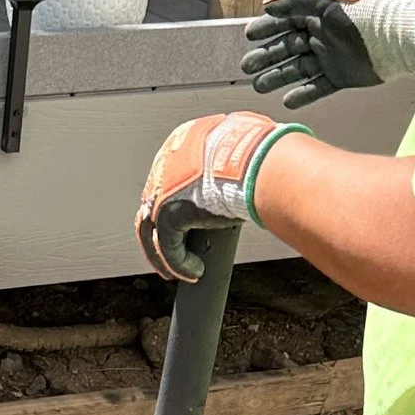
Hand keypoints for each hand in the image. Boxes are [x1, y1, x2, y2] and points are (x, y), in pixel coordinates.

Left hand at [136, 108, 284, 282]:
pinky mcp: (169, 214)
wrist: (258, 160)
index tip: (186, 219)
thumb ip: (233, 155)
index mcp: (181, 143)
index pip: (168, 178)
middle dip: (164, 232)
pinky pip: (168, 247)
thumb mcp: (241, 144)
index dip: (176, 202)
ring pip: (154, 231)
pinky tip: (194, 272)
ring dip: (166, 255)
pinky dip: (180, 263)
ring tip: (179, 270)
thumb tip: (250, 163)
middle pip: (154, 204)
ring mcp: (162, 190)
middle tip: (175, 250)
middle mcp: (165, 164)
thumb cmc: (260, 151)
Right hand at [244, 0, 414, 106]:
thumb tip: (267, 6)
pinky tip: (287, 100)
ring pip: (297, 70)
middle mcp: (321, 37)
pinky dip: (302, 95)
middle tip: (246, 67)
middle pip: (286, 48)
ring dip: (277, 78)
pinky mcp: (340, 77)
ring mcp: (329, 58)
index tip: (249, 36)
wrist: (393, 38)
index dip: (266, 29)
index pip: (285, 22)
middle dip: (265, 57)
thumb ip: (294, 0)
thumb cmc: (361, 13)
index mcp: (317, 16)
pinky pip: (317, 88)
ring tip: (259, 86)